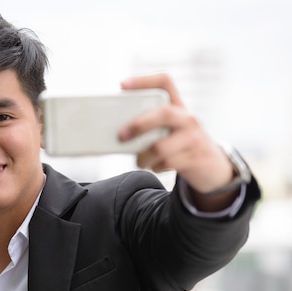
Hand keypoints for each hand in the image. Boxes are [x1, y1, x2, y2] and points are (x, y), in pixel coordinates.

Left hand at [119, 73, 234, 196]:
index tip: (122, 85)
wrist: (213, 167)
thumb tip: (119, 133)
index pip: (165, 82)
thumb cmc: (180, 145)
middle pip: (164, 113)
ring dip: (143, 156)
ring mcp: (193, 138)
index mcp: (178, 106)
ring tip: (140, 160)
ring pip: (160, 147)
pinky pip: (165, 163)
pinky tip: (154, 165)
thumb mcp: (169, 129)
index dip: (144, 81)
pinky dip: (154, 166)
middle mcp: (187, 118)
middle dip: (139, 124)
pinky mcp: (194, 158)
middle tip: (122, 136)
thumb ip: (150, 126)